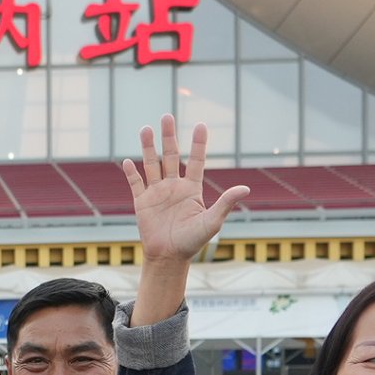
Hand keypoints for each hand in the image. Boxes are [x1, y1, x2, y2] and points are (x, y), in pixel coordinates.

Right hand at [125, 119, 246, 265]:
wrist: (169, 258)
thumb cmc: (193, 241)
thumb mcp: (212, 221)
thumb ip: (226, 203)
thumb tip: (246, 188)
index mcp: (191, 189)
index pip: (195, 161)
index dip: (198, 143)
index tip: (201, 125)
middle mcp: (174, 186)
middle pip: (170, 156)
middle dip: (168, 137)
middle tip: (167, 116)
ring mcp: (157, 193)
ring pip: (151, 164)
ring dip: (148, 147)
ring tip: (146, 128)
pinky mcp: (142, 202)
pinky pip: (136, 183)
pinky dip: (131, 172)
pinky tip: (128, 160)